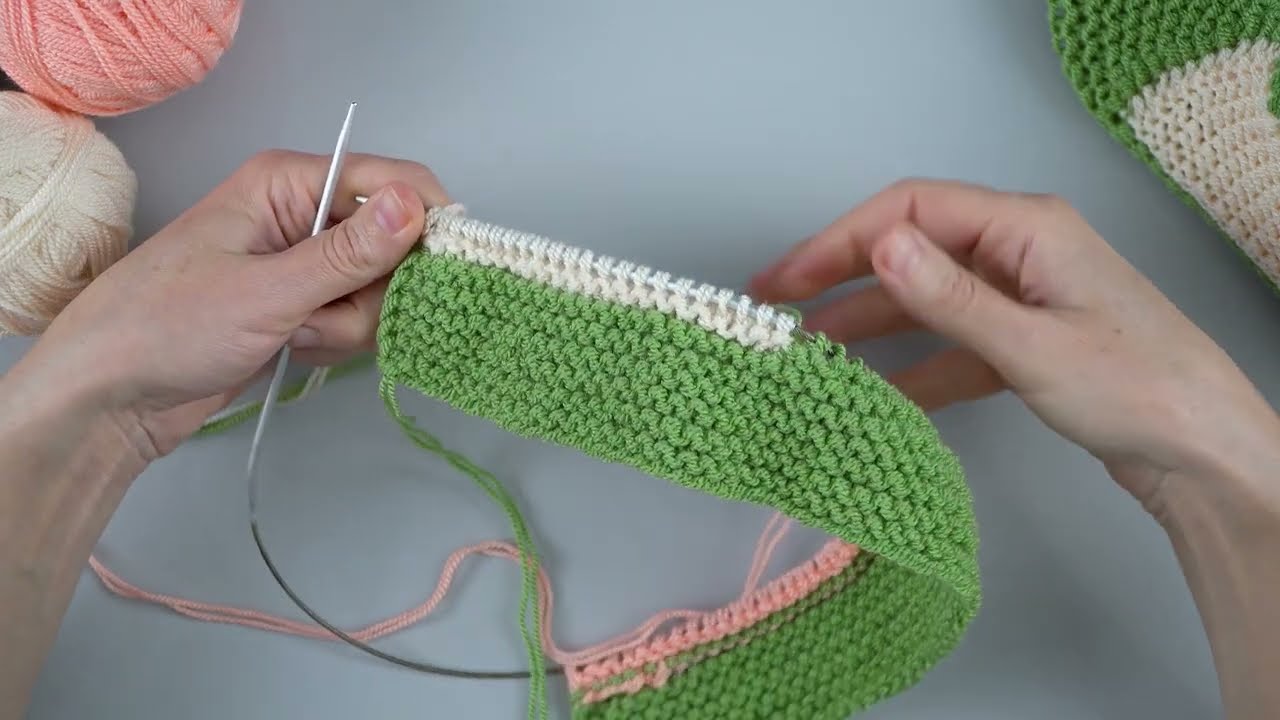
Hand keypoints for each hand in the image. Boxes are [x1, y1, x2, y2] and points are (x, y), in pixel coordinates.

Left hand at [14, 150, 447, 458]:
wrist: (110, 396)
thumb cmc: (168, 327)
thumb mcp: (266, 290)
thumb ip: (348, 253)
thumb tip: (418, 207)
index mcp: (289, 184)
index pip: (393, 182)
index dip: (428, 223)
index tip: (445, 274)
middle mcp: (303, 214)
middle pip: (394, 244)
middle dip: (374, 291)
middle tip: (324, 315)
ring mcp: (303, 263)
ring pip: (378, 291)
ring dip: (348, 325)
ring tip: (292, 336)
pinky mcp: (303, 306)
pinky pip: (355, 320)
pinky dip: (334, 341)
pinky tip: (291, 350)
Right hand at [748, 178, 1279, 505]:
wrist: (1206, 456)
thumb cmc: (1138, 391)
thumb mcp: (1031, 345)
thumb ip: (949, 297)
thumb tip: (878, 246)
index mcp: (1026, 229)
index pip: (912, 212)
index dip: (840, 240)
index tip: (787, 280)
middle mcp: (1020, 252)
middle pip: (913, 253)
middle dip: (842, 277)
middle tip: (778, 308)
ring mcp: (1023, 298)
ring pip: (927, 302)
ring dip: (870, 324)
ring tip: (811, 354)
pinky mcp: (1026, 344)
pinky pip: (952, 345)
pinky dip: (913, 368)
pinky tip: (875, 395)